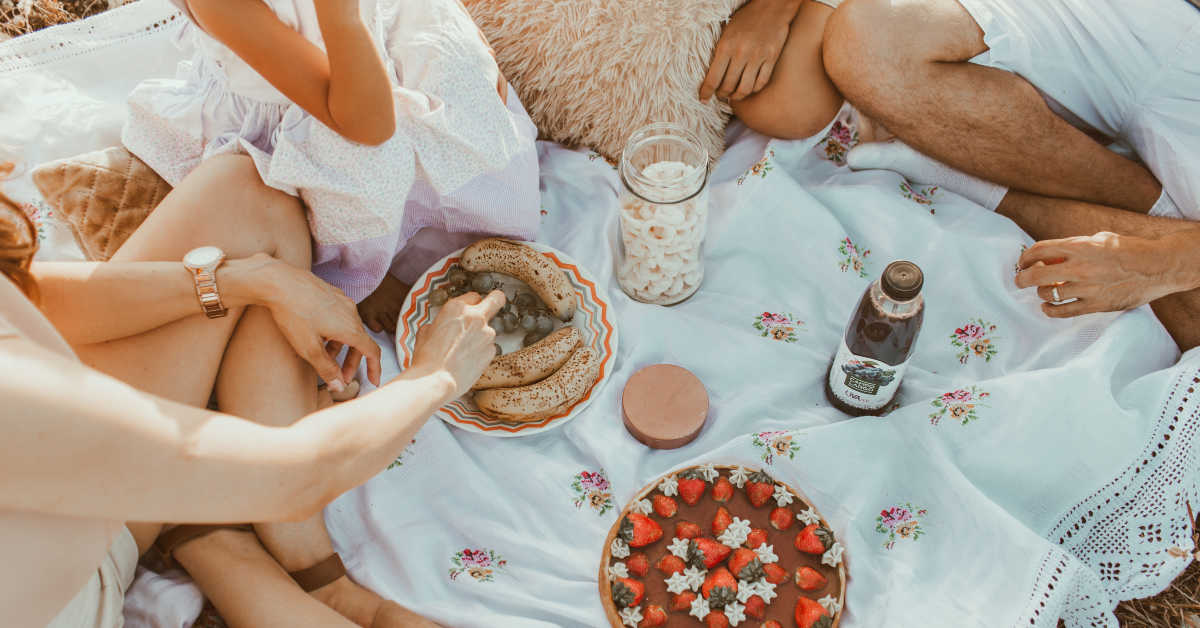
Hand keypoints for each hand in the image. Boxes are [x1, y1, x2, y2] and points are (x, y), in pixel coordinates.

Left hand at [241, 255, 381, 389]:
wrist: (278, 281)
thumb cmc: (293, 314)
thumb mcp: (309, 348)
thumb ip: (327, 369)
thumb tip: (340, 386)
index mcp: (350, 328)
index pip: (372, 352)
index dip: (375, 368)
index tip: (374, 381)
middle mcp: (351, 313)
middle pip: (360, 342)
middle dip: (352, 362)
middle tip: (340, 377)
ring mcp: (342, 301)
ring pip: (349, 329)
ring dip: (341, 347)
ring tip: (324, 356)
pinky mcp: (331, 293)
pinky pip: (340, 317)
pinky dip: (335, 332)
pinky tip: (318, 334)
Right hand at [408, 291, 504, 398]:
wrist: (435, 381)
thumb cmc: (427, 358)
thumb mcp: (426, 331)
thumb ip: (441, 322)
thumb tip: (444, 326)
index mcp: (456, 307)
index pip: (473, 296)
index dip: (470, 304)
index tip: (468, 311)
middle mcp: (475, 316)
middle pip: (497, 299)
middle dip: (496, 301)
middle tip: (492, 307)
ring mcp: (486, 334)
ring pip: (490, 329)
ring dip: (481, 337)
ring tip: (464, 352)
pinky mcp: (491, 351)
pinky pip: (489, 347)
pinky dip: (481, 352)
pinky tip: (468, 361)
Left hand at [700, 0, 799, 101]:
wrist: (771, 7)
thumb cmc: (746, 18)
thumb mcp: (726, 32)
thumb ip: (720, 52)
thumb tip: (711, 74)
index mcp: (726, 46)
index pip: (713, 78)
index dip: (706, 92)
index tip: (703, 99)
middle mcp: (741, 54)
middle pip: (728, 86)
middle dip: (722, 94)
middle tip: (721, 94)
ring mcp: (758, 57)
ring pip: (745, 88)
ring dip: (737, 96)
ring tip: (734, 95)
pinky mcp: (771, 58)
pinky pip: (761, 82)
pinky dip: (753, 89)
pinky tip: (749, 88)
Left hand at [1014, 232, 1185, 317]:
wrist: (1157, 266)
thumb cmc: (1128, 249)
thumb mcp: (1099, 239)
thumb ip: (1073, 246)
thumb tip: (1049, 257)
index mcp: (1080, 246)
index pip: (1040, 250)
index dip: (1026, 257)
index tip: (1022, 262)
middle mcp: (1081, 267)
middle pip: (1037, 275)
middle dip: (1022, 278)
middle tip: (1019, 280)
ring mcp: (1088, 288)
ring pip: (1048, 295)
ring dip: (1041, 293)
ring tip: (1044, 291)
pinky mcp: (1096, 305)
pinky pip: (1064, 312)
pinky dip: (1050, 311)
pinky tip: (1048, 308)